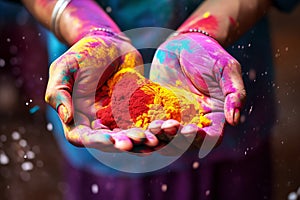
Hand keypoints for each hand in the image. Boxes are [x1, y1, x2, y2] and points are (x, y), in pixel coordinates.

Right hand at [45, 32, 143, 150]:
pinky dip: (152, 129)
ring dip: (140, 140)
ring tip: (152, 139)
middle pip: (108, 140)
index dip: (95, 141)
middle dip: (123, 142)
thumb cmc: (84, 52)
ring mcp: (116, 117)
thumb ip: (59, 91)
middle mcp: (97, 121)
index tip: (110, 140)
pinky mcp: (134, 111)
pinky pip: (143, 123)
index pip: (82, 136)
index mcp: (77, 115)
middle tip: (139, 140)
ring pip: (128, 135)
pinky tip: (163, 130)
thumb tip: (67, 117)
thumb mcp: (65, 66)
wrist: (111, 42)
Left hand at [149, 32, 245, 151]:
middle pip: (185, 142)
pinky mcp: (156, 110)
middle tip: (165, 128)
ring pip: (165, 136)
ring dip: (157, 137)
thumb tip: (234, 120)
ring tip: (151, 127)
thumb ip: (234, 93)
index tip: (190, 130)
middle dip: (174, 139)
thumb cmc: (209, 54)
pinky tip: (135, 125)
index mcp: (214, 116)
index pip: (211, 137)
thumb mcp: (226, 69)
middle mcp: (193, 121)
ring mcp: (173, 117)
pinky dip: (142, 127)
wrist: (183, 43)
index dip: (201, 139)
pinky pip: (149, 122)